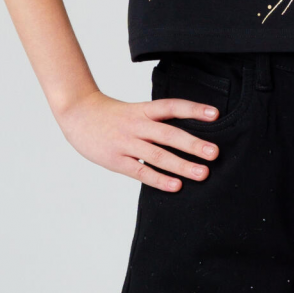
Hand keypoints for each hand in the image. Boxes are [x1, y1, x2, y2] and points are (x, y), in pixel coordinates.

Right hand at [55, 89, 223, 191]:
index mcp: (143, 110)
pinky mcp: (115, 160)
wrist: (78, 114)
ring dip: (181, 165)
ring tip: (202, 173)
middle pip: (169, 134)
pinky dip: (159, 179)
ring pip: (157, 155)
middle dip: (193, 144)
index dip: (193, 109)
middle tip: (215, 153)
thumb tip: (188, 135)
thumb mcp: (136, 110)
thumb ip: (157, 121)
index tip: (215, 114)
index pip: (172, 106)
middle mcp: (137, 125)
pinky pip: (140, 171)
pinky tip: (176, 186)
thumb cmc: (112, 115)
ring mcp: (126, 143)